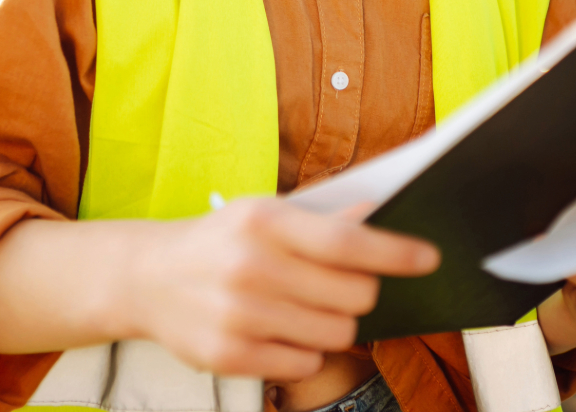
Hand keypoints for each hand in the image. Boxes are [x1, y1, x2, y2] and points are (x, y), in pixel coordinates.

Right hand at [118, 199, 438, 380]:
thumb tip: (375, 215)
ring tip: (303, 306)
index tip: (429, 257)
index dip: (395, 252)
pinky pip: (305, 362)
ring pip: (336, 334)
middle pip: (353, 296)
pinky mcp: (229, 355)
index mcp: (262, 222)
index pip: (346, 243)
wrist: (146, 277)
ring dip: (333, 323)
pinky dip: (304, 349)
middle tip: (340, 285)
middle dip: (360, 292)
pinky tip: (278, 329)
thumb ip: (321, 220)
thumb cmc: (220, 241)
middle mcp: (249, 267)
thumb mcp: (264, 214)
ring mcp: (238, 315)